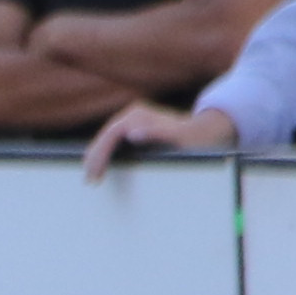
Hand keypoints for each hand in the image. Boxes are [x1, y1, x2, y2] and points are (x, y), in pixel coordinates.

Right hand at [81, 98, 238, 178]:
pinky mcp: (134, 128)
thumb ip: (156, 133)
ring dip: (96, 156)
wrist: (206, 132)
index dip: (100, 154)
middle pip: (105, 136)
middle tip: (89, 179)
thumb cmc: (194, 138)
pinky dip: (105, 153)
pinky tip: (101, 166)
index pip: (111, 134)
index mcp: (139, 116)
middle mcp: (133, 114)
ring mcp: (133, 120)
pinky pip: (113, 141)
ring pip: (106, 138)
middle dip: (94, 157)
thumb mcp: (179, 137)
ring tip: (91, 176)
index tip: (95, 172)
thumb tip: (131, 134)